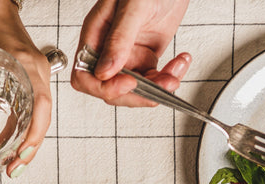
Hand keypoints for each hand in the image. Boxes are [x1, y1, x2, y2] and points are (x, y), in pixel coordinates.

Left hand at [0, 0, 52, 176]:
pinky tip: (8, 144)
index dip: (33, 134)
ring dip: (27, 145)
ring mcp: (37, 79)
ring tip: (12, 165)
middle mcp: (38, 74)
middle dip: (29, 149)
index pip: (41, 105)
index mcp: (28, 65)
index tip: (21, 153)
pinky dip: (22, 132)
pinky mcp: (30, 83)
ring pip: (39, 120)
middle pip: (42, 120)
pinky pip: (32, 112)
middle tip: (14, 169)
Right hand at [72, 0, 190, 105]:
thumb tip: (105, 70)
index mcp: (95, 35)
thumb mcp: (133, 6)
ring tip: (174, 74)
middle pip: (111, 90)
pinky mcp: (146, 57)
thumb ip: (119, 39)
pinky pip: (153, 81)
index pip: (85, 76)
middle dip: (138, 93)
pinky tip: (179, 64)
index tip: (128, 83)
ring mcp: (128, 55)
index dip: (104, 87)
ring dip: (158, 89)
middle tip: (159, 86)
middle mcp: (108, 49)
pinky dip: (168, 78)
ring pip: (135, 90)